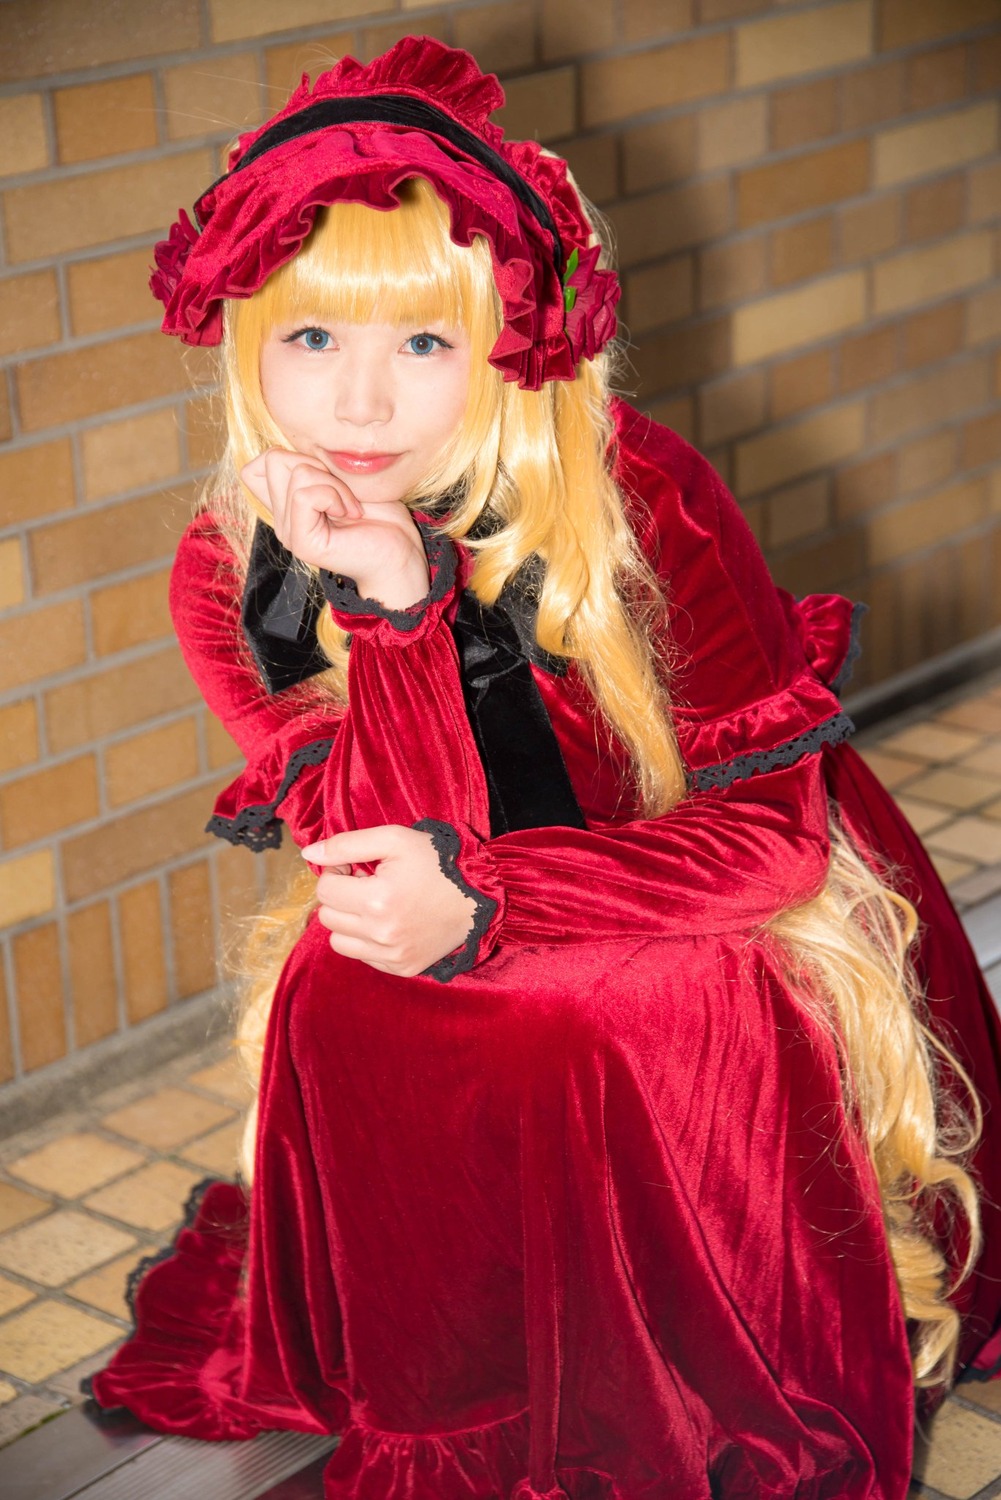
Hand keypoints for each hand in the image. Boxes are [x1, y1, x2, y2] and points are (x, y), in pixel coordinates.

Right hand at [240, 449, 429, 609]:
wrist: (401, 552)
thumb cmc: (380, 515)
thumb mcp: (340, 477)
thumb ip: (309, 465)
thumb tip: (285, 450)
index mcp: (286, 505)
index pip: (253, 467)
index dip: (290, 455)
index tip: (327, 476)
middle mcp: (282, 520)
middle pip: (274, 460)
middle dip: (318, 464)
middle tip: (344, 493)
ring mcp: (289, 533)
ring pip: (298, 474)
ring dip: (335, 484)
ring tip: (352, 507)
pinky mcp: (302, 543)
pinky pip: (305, 496)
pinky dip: (334, 496)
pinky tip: (351, 514)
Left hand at [303, 825, 475, 977]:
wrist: (479, 896)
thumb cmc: (437, 862)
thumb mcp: (394, 839)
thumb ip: (347, 844)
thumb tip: (309, 854)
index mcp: (377, 900)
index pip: (324, 890)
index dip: (336, 873)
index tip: (356, 867)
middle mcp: (381, 933)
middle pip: (327, 917)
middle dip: (341, 897)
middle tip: (367, 884)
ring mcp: (392, 955)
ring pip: (339, 941)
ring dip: (348, 921)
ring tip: (374, 905)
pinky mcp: (401, 968)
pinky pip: (362, 957)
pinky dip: (367, 940)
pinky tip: (388, 923)